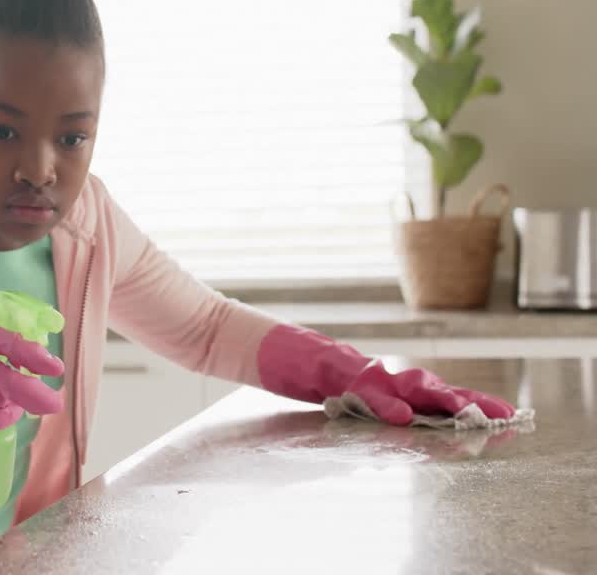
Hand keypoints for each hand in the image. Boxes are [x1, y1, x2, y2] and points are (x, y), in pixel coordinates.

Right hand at [0, 296, 64, 438]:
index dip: (35, 357)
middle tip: (55, 402)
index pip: (11, 345)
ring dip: (18, 401)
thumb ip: (7, 312)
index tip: (54, 366)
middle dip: (36, 396)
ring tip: (26, 395)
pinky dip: (0, 418)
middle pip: (9, 384)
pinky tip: (10, 411)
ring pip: (1, 403)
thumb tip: (46, 321)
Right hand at [258, 324, 514, 426]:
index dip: (466, 401)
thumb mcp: (334, 391)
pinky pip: (361, 391)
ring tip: (466, 414)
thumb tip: (395, 418)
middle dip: (467, 400)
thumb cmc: (292, 369)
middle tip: (504, 414)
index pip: (427, 392)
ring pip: (403, 385)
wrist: (254, 341)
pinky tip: (402, 416)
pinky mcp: (328, 371)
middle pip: (428, 386)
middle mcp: (372, 373)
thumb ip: (365, 400)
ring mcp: (352, 369)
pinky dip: (383, 403)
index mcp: (376, 381)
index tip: (503, 413)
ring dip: (438, 400)